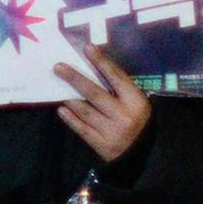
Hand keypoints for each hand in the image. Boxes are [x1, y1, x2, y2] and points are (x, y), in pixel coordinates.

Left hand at [52, 37, 152, 166]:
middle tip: (58, 67)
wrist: (146, 156)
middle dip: (75, 78)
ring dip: (69, 98)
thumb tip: (93, 70)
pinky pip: (82, 129)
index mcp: (136, 101)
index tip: (87, 47)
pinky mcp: (102, 145)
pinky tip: (61, 109)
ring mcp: (112, 132)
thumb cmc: (140, 122)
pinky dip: (71, 119)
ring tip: (56, 86)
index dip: (102, 61)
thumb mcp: (137, 103)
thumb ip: (120, 90)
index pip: (116, 77)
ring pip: (85, 111)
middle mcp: (123, 115)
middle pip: (95, 93)